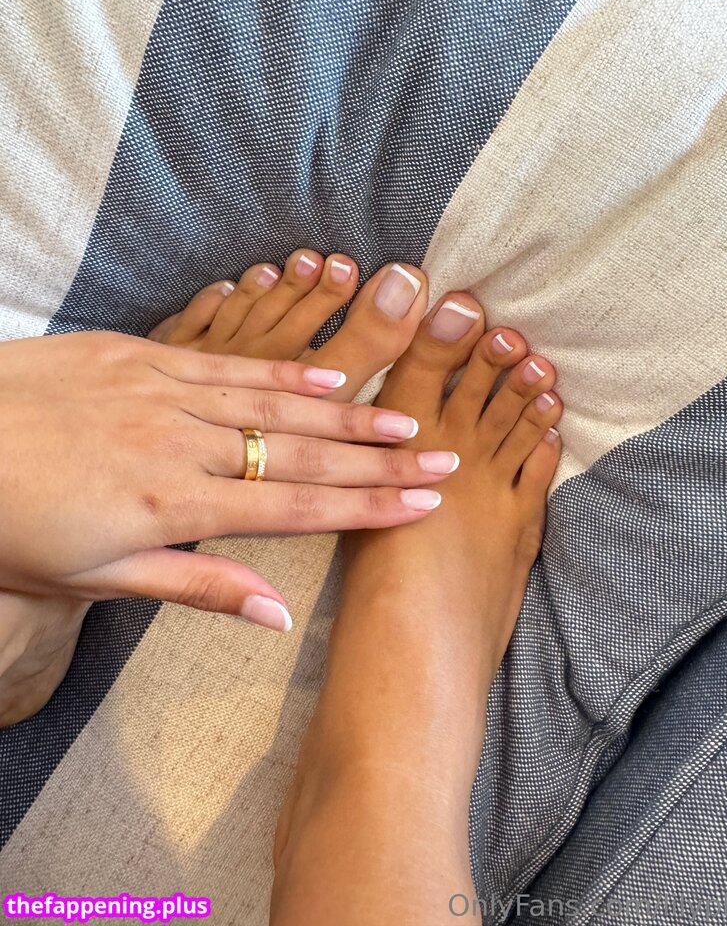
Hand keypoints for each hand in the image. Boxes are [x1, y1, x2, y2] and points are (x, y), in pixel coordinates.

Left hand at [0, 332, 454, 626]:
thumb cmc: (11, 526)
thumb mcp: (97, 579)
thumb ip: (196, 587)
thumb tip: (279, 612)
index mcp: (172, 508)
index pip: (296, 509)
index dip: (368, 506)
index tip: (425, 502)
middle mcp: (181, 444)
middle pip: (302, 454)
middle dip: (379, 459)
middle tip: (443, 457)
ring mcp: (162, 391)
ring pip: (275, 404)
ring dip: (347, 412)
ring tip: (406, 416)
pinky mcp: (139, 355)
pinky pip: (227, 363)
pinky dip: (282, 371)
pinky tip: (328, 373)